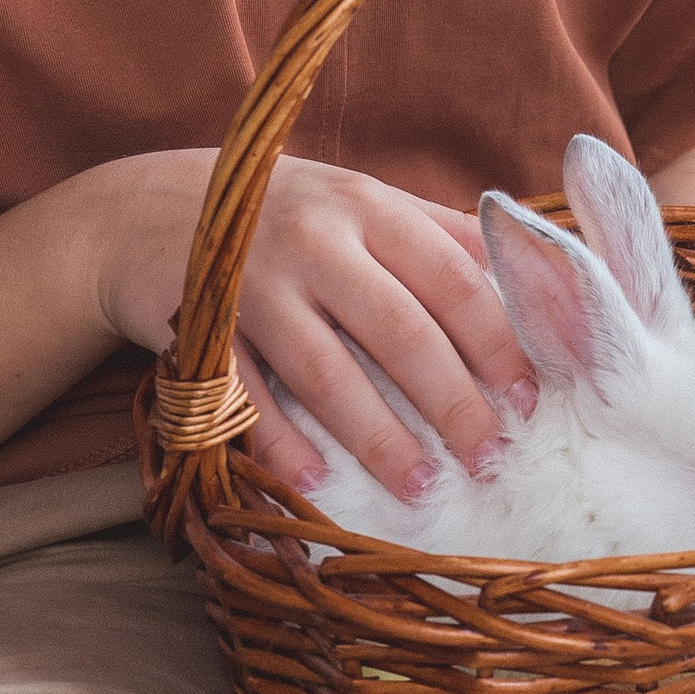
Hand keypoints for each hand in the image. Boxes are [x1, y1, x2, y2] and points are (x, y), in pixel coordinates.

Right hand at [80, 148, 534, 500]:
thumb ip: (442, 239)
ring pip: (326, 370)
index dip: (497, 341)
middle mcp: (315, 237)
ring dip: (377, 437)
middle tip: (490, 460)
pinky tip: (314, 484)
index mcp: (371, 206)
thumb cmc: (289, 213)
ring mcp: (253, 282)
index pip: (452, 278)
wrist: (149, 207)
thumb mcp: (365, 204)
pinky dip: (279, 442)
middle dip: (452, 401)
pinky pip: (244, 395)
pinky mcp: (201, 325)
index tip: (530, 400)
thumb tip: (544, 282)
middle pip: (399, 329)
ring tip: (420, 489)